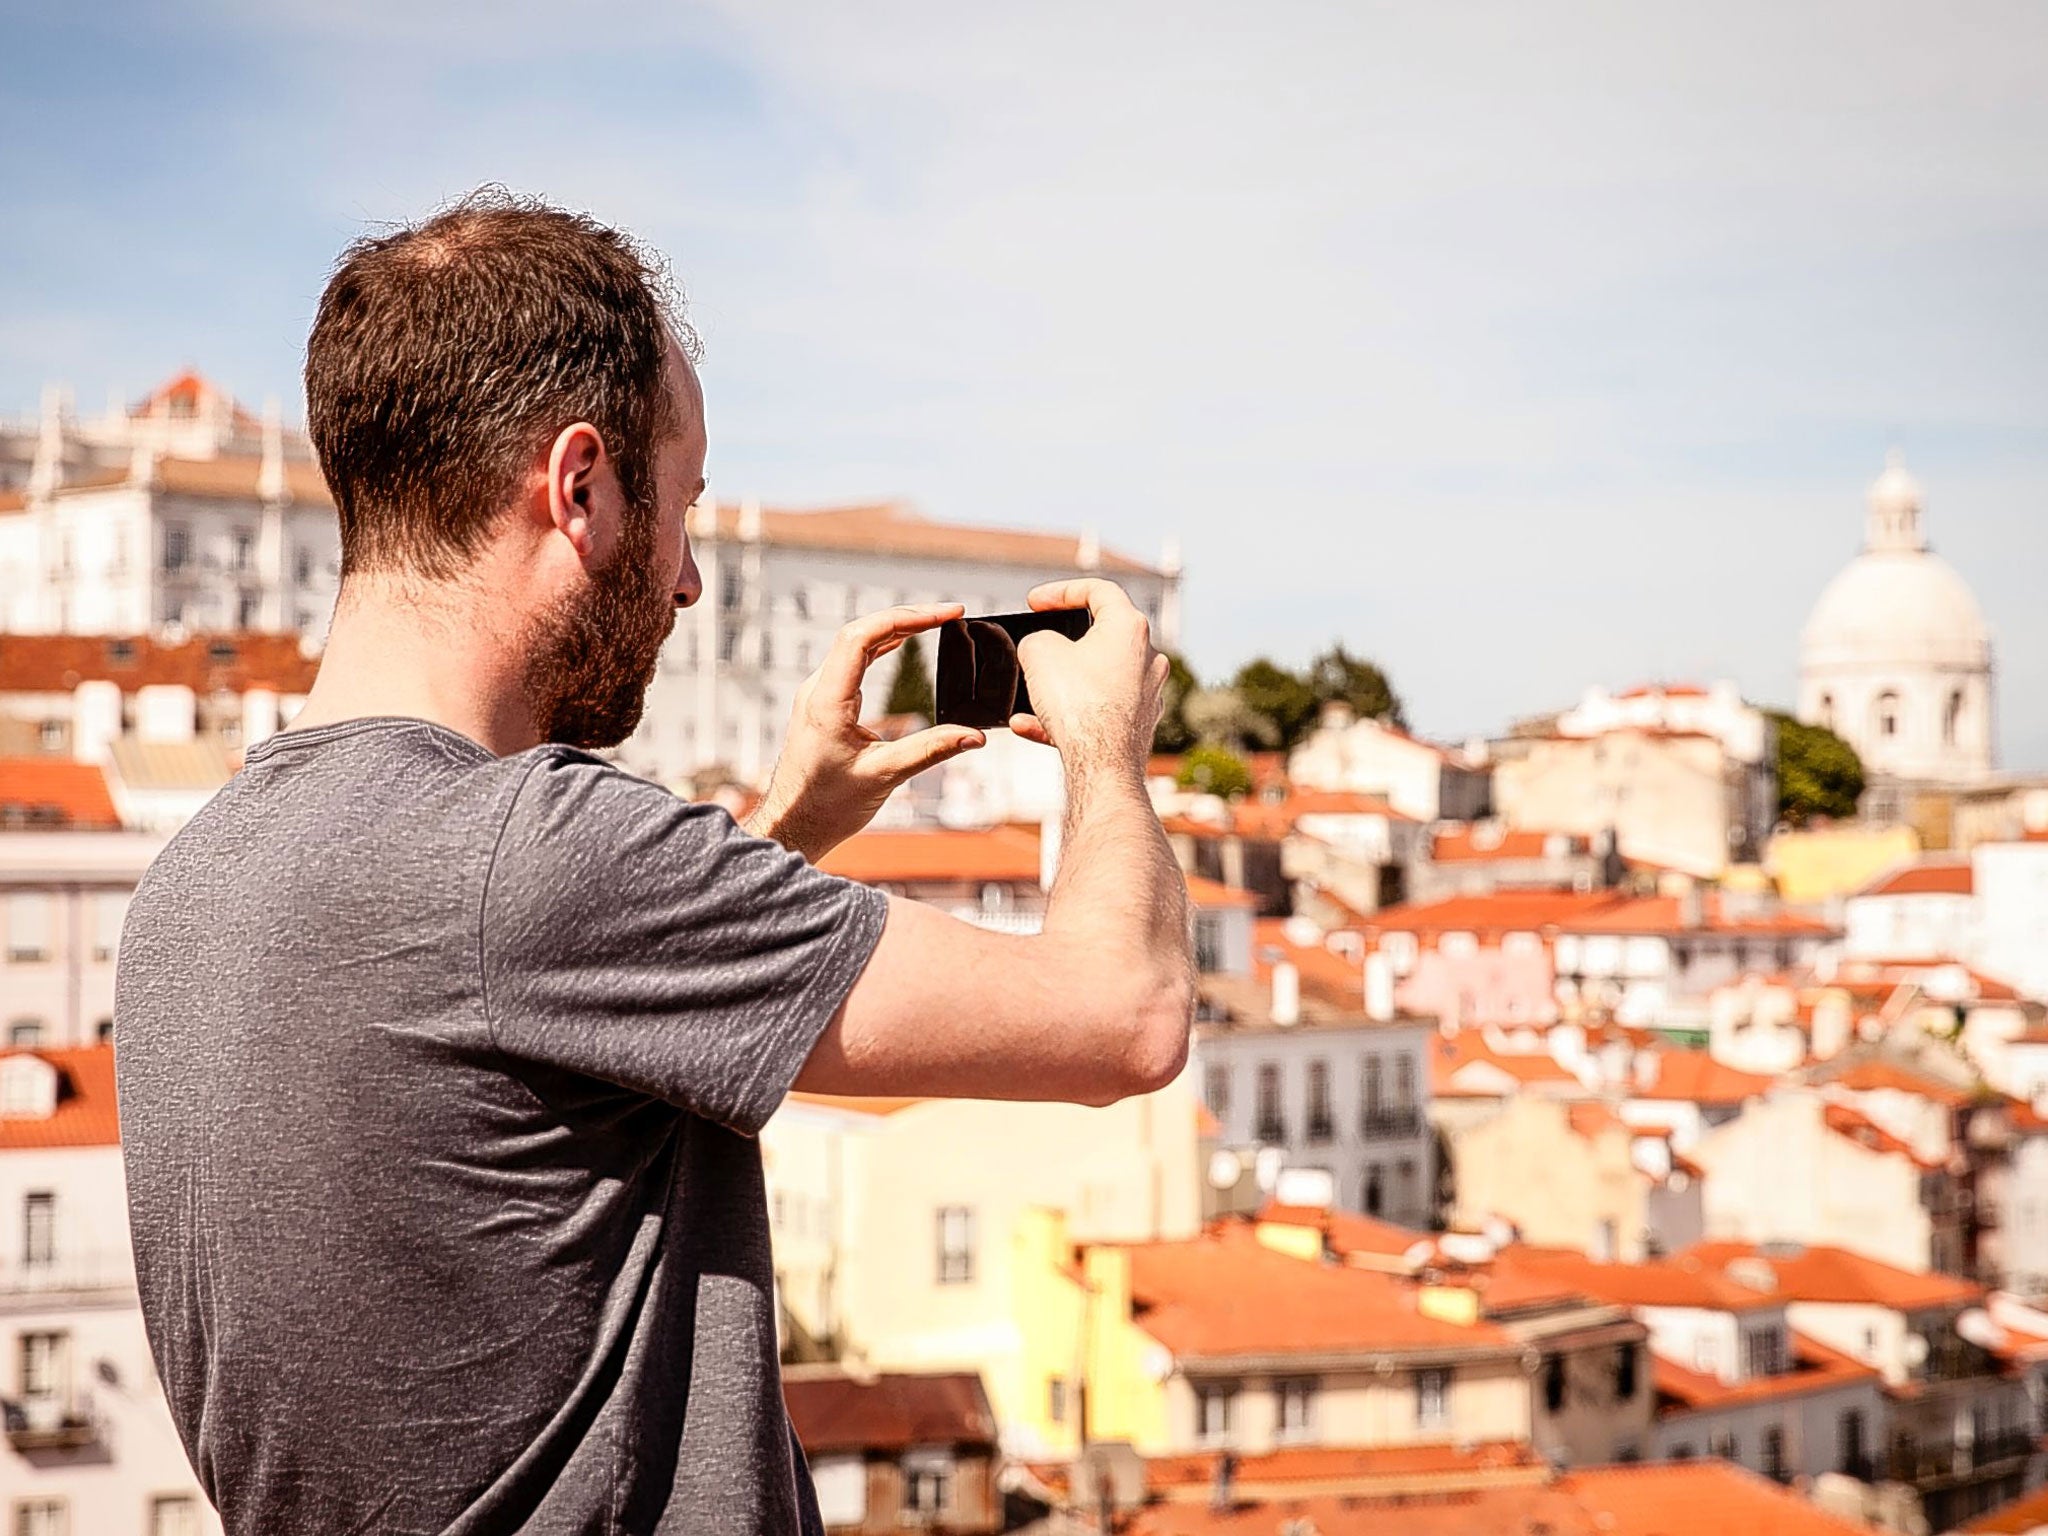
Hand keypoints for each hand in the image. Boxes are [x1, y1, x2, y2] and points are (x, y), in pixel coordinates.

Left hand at [744, 604, 985, 861]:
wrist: (793, 825)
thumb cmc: (827, 806)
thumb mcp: (885, 777)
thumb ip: (931, 751)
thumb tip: (975, 736)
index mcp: (827, 701)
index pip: (863, 637)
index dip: (906, 618)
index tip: (947, 614)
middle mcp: (818, 690)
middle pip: (861, 632)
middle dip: (908, 617)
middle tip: (951, 613)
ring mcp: (818, 694)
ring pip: (856, 643)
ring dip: (895, 628)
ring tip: (935, 621)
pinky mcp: (824, 703)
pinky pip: (853, 660)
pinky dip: (882, 646)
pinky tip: (903, 641)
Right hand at [1010, 579, 1168, 774]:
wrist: (1102, 766)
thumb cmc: (1079, 704)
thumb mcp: (1039, 653)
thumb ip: (1037, 640)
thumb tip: (1041, 651)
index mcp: (1129, 627)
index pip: (1098, 590)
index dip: (1062, 591)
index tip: (1035, 603)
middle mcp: (1147, 657)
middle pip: (1100, 637)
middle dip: (1062, 644)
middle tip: (1037, 649)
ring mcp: (1146, 693)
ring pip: (1096, 679)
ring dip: (1060, 684)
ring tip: (1028, 695)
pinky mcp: (1138, 724)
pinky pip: (1097, 712)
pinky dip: (1065, 716)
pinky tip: (1029, 726)